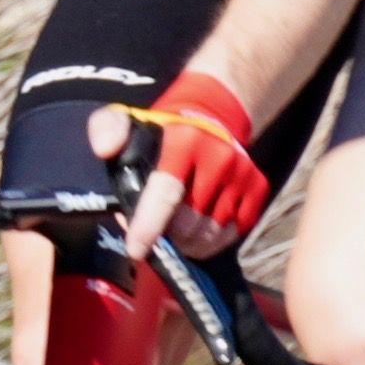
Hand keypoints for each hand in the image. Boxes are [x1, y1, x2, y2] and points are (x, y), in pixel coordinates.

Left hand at [94, 70, 261, 257]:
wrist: (211, 115)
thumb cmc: (160, 130)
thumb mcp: (127, 120)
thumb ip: (107, 130)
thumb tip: (105, 149)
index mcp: (184, 141)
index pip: (166, 193)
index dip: (150, 226)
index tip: (137, 250)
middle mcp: (219, 156)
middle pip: (189, 222)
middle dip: (168, 237)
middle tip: (157, 234)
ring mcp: (242, 173)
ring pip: (213, 233)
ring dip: (191, 244)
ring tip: (177, 236)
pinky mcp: (258, 186)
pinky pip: (235, 231)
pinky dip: (215, 240)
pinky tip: (200, 231)